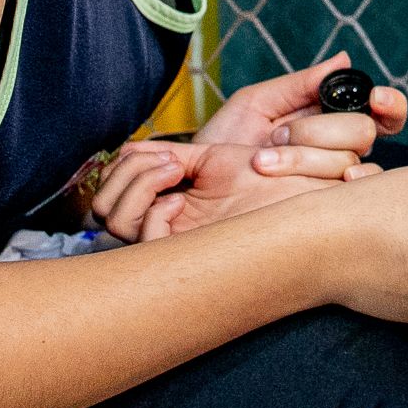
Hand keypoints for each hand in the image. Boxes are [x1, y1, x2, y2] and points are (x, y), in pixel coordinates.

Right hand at [91, 140, 333, 241]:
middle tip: (170, 162)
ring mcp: (172, 243)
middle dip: (124, 174)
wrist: (303, 193)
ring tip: (177, 173)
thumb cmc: (272, 179)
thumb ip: (173, 156)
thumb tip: (130, 149)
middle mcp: (164, 226)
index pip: (112, 189)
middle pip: (103, 208)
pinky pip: (142, 239)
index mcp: (168, 204)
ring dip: (138, 185)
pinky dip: (154, 212)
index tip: (164, 154)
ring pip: (114, 220)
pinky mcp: (186, 257)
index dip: (122, 166)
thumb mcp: (214, 159)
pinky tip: (184, 199)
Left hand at [196, 54, 407, 182]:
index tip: (375, 97)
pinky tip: (324, 185)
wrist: (195, 185)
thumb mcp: (256, 103)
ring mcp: (332, 182)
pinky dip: (342, 189)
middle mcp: (338, 151)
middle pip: (364, 132)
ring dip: (308, 157)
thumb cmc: (223, 143)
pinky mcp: (320, 210)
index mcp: (329, 121)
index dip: (389, 103)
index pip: (380, 112)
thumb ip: (300, 84)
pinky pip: (350, 199)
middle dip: (320, 130)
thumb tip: (344, 59)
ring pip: (353, 162)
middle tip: (277, 135)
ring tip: (264, 162)